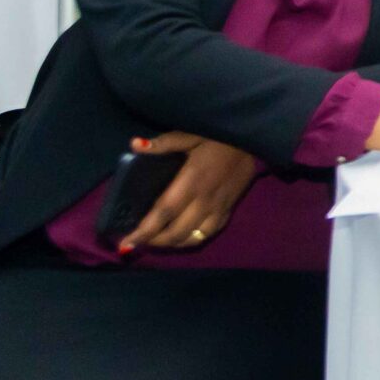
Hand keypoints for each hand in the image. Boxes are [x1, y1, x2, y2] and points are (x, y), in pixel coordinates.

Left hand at [119, 132, 258, 254]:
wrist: (253, 141)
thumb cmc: (218, 138)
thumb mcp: (189, 135)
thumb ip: (163, 143)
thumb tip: (135, 145)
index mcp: (191, 182)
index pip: (164, 213)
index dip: (144, 231)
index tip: (126, 243)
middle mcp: (204, 201)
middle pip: (176, 232)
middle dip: (154, 242)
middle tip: (136, 242)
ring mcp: (218, 208)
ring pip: (193, 238)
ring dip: (172, 244)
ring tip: (156, 241)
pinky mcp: (229, 210)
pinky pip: (209, 234)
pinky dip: (192, 240)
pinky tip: (181, 237)